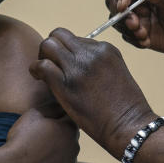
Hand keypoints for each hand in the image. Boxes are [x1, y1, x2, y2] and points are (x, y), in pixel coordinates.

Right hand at [3, 106, 79, 162]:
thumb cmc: (21, 138)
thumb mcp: (33, 114)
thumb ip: (52, 107)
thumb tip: (61, 105)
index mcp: (70, 128)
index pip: (69, 119)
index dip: (56, 120)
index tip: (44, 123)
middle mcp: (75, 146)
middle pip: (71, 138)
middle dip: (60, 136)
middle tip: (41, 139)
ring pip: (69, 156)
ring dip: (60, 154)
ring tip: (40, 155)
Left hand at [31, 29, 157, 157]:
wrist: (128, 126)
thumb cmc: (124, 109)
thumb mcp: (116, 75)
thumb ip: (97, 65)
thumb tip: (73, 66)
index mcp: (106, 49)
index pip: (76, 39)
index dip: (68, 53)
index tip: (67, 68)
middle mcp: (92, 53)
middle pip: (59, 35)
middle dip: (51, 48)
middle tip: (50, 65)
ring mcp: (79, 66)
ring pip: (48, 45)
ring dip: (42, 56)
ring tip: (43, 73)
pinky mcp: (66, 83)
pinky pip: (41, 65)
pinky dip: (35, 69)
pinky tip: (38, 78)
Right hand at [105, 0, 163, 62]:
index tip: (122, 6)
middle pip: (116, 1)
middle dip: (119, 13)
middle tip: (132, 22)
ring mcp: (140, 17)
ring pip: (119, 20)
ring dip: (127, 28)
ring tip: (143, 34)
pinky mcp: (141, 33)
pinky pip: (127, 36)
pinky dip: (134, 39)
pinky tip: (148, 41)